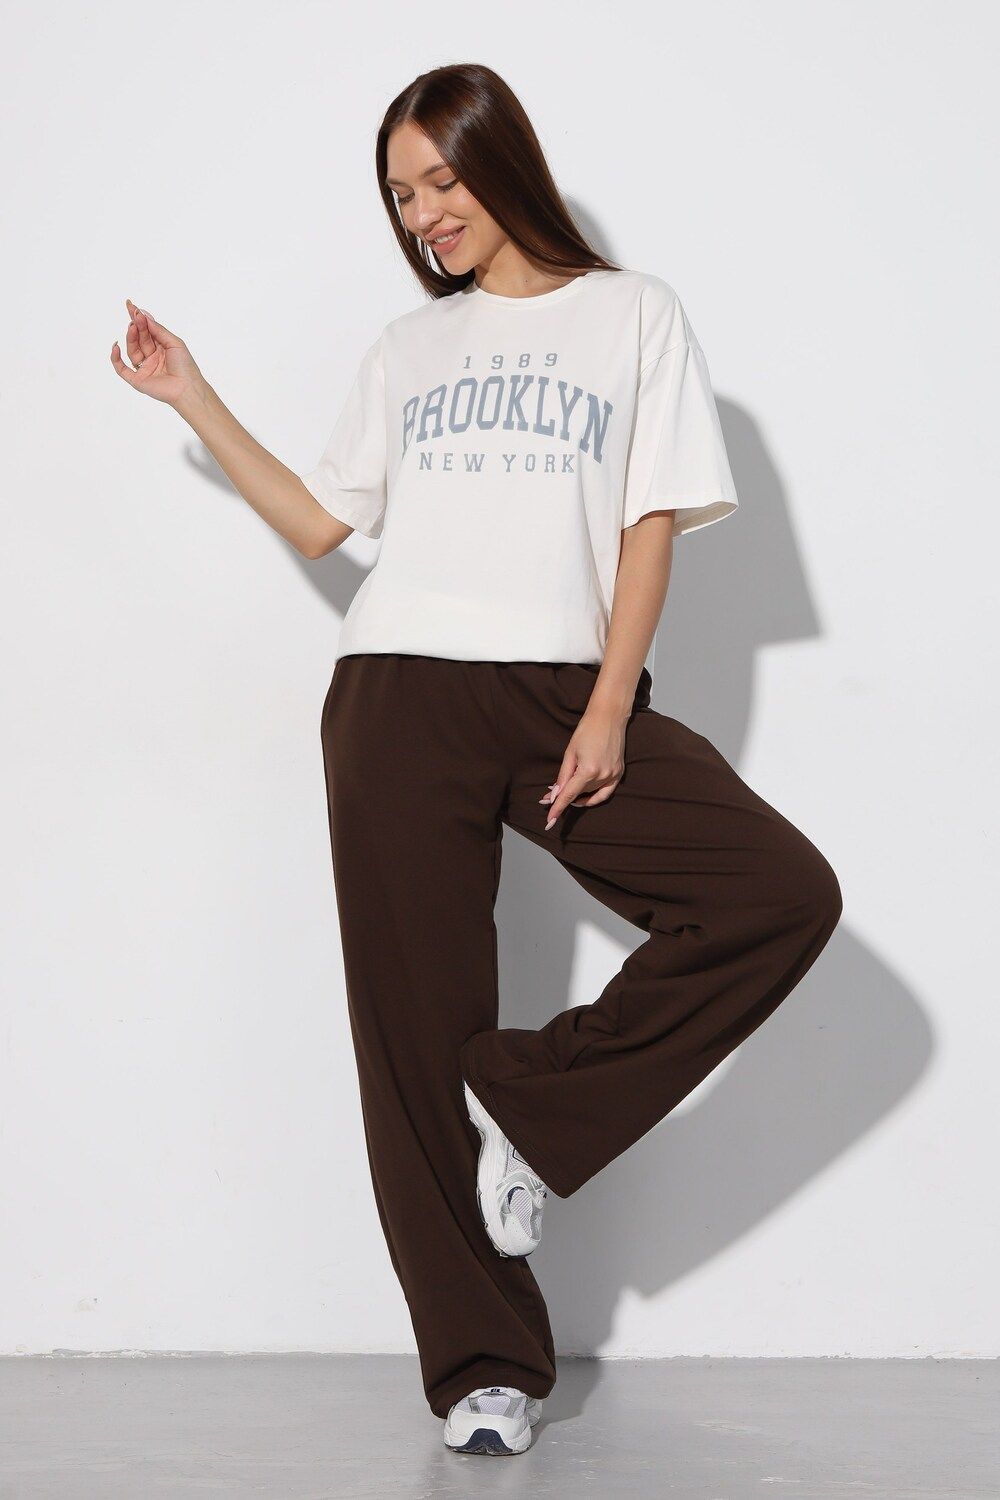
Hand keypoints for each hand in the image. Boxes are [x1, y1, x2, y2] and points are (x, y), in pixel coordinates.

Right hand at [110, 298, 207, 406]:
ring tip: (132, 327)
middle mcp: (151, 357)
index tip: (131, 305)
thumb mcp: (174, 342)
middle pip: (139, 339)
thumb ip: (158, 329)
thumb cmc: (186, 366)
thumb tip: (144, 314)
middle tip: (135, 315)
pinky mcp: (137, 380)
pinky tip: (116, 346)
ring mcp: (144, 368)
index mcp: (160, 348)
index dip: (139, 319)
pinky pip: (121, 369)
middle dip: (136, 326)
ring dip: (130, 337)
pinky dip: (116, 358)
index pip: (146, 331)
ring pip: (131, 350)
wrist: (188, 388)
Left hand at [540, 704, 627, 830]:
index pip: (569, 795)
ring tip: (566, 789)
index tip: (549, 821)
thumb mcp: (570, 753)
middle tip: (549, 796)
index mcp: (588, 770)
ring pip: (591, 794)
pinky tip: (584, 796)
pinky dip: (594, 797)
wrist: (609, 717)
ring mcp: (613, 775)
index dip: (558, 808)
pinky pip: (606, 793)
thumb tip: (555, 794)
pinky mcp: (619, 773)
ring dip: (577, 795)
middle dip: (564, 796)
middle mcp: (603, 775)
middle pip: (579, 794)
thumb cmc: (586, 730)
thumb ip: (563, 777)